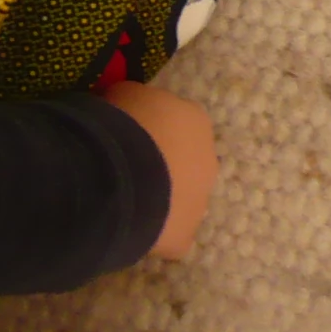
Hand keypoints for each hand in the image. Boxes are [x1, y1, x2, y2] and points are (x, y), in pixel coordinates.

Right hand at [101, 80, 217, 259]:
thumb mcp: (124, 94)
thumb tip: (129, 113)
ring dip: (158, 197)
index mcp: (195, 121)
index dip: (151, 126)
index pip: (177, 122)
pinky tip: (125, 223)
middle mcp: (207, 161)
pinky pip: (166, 233)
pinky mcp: (183, 237)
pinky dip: (150, 230)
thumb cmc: (123, 122)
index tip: (128, 129)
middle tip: (127, 164)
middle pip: (184, 162)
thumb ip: (135, 103)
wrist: (123, 172)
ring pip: (178, 200)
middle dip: (160, 163)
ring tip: (123, 195)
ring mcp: (199, 203)